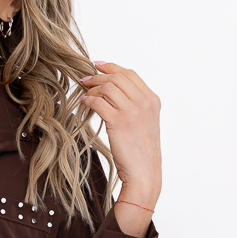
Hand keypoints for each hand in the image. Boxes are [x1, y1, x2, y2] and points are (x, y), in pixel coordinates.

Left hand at [80, 61, 161, 222]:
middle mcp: (144, 102)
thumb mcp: (145, 124)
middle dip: (98, 76)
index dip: (111, 67)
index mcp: (152, 100)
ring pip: (108, 88)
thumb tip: (113, 94)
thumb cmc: (141, 153)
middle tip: (85, 80)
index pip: (130, 75)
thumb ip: (135, 107)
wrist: (144, 172)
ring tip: (84, 93)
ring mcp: (132, 111)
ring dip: (92, 88)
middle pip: (117, 78)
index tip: (97, 65)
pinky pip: (99, 102)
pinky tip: (84, 103)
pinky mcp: (119, 122)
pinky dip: (89, 100)